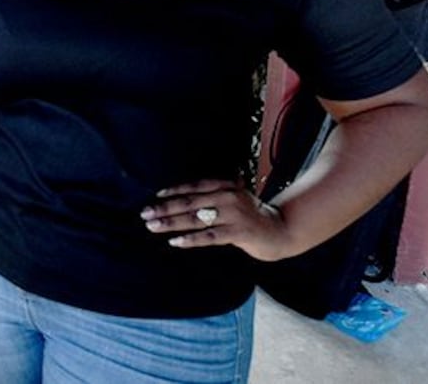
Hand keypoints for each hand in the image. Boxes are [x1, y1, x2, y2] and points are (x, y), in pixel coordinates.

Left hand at [141, 179, 293, 260]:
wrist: (282, 231)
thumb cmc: (251, 216)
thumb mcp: (234, 199)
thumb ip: (214, 196)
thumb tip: (182, 200)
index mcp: (226, 186)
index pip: (194, 186)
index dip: (174, 191)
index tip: (155, 196)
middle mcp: (229, 196)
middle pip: (190, 202)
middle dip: (165, 208)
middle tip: (145, 213)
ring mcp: (234, 214)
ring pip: (195, 219)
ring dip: (171, 223)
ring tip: (153, 226)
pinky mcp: (239, 232)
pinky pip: (209, 236)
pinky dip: (190, 239)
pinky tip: (175, 242)